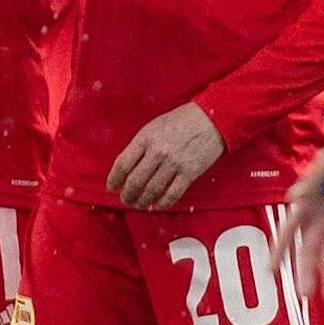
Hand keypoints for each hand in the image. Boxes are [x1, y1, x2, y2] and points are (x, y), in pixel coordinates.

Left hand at [108, 102, 224, 209]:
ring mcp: (173, 164)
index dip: (114, 179)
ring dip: (141, 201)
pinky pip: (172, 194)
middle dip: (127, 194)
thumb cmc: (181, 121)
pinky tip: (157, 205)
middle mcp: (157, 152)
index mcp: (145, 138)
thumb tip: (127, 166)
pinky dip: (162, 203)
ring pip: (151, 190)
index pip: (123, 164)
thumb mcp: (154, 126)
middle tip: (125, 199)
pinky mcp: (189, 173)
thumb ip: (140, 145)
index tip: (112, 187)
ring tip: (138, 204)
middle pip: (135, 181)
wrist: (211, 119)